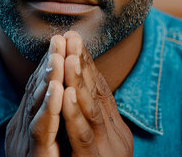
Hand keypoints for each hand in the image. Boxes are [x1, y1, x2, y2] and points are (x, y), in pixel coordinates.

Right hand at [5, 35, 65, 156]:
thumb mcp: (49, 137)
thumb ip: (51, 116)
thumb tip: (61, 87)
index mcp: (24, 124)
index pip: (35, 88)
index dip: (48, 64)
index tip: (62, 40)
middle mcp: (20, 130)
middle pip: (34, 90)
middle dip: (49, 62)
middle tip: (60, 37)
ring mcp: (24, 144)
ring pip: (35, 105)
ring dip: (48, 77)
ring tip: (59, 54)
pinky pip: (41, 130)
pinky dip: (49, 107)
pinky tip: (58, 89)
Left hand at [61, 31, 133, 156]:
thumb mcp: (100, 145)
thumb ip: (93, 122)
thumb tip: (81, 93)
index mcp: (115, 129)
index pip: (101, 89)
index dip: (88, 64)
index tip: (74, 39)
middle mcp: (114, 135)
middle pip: (97, 93)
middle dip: (82, 62)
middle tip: (70, 35)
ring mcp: (106, 149)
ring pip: (91, 109)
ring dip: (79, 80)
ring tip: (68, 55)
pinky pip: (82, 136)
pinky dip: (74, 112)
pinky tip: (66, 92)